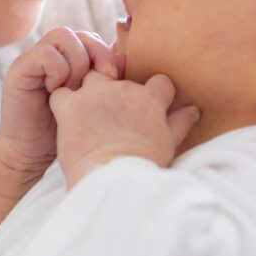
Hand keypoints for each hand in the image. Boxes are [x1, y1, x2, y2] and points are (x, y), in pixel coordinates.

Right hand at [0, 27, 123, 177]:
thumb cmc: (66, 131)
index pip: (94, 38)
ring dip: (77, 63)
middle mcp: (52, 54)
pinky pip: (46, 54)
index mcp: (69, 59)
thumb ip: (106, 80)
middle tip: (105, 79)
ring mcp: (34, 58)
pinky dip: (58, 71)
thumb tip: (124, 56)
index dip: (108, 53)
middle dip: (98, 54)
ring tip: (74, 90)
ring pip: (64, 36)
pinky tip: (56, 93)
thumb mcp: (93, 103)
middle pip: (81, 33)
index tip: (117, 78)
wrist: (31, 153)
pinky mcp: (20, 68)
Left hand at [50, 70, 199, 187]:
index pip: (159, 81)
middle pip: (121, 77)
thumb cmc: (142, 165)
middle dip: (117, 91)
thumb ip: (180, 122)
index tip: (147, 107)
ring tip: (87, 112)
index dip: (154, 92)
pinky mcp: (70, 106)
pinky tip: (64, 117)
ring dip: (89, 90)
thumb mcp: (168, 143)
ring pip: (91, 77)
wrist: (112, 177)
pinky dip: (61, 102)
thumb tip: (195, 109)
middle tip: (112, 115)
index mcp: (149, 99)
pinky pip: (61, 93)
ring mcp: (95, 95)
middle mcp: (123, 89)